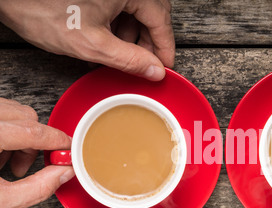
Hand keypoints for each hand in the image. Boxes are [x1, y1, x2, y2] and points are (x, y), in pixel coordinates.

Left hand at [0, 0, 174, 80]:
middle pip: (151, 13)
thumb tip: (155, 71)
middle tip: (145, 66)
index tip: (165, 68)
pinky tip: (108, 40)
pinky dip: (118, 23)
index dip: (165, 48)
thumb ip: (130, 60)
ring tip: (120, 55)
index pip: (160, 20)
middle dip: (148, 42)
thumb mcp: (92, 44)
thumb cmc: (42, 7)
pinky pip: (120, 3)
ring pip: (136, 9)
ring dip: (133, 34)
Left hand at [0, 98, 73, 207]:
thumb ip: (38, 187)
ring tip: (1, 165)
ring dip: (16, 137)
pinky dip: (1, 134)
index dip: (55, 140)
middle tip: (23, 168)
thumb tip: (62, 172)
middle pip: (22, 115)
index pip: (29, 130)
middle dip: (33, 141)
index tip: (68, 148)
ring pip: (8, 112)